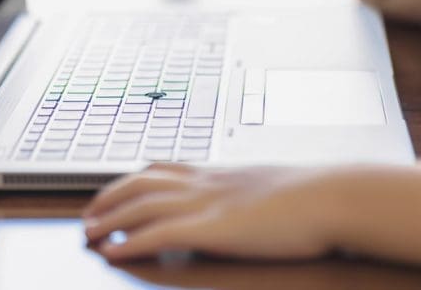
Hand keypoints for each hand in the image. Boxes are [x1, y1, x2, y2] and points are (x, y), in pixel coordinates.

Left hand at [82, 163, 334, 261]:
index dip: (133, 179)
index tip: (117, 188)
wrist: (332, 196)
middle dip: (109, 197)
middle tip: (89, 215)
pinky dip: (130, 243)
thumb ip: (254, 192)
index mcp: (222, 172)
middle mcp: (207, 182)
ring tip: (88, 234)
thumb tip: (253, 201)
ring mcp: (207, 203)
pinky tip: (113, 253)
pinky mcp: (212, 228)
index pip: (165, 167)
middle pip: (141, 182)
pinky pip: (157, 234)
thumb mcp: (275, 187)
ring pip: (140, 205)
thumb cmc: (316, 196)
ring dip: (109, 220)